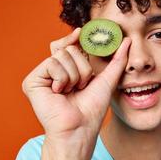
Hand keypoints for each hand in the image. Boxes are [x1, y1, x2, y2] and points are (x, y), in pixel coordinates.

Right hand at [22, 28, 130, 159]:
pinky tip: (59, 93)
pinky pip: (51, 63)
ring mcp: (42, 75)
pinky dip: (62, 79)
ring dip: (74, 76)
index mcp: (68, 69)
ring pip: (61, 55)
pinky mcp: (32, 81)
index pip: (69, 45)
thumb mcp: (107, 79)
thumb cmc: (92, 108)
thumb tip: (128, 40)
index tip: (82, 32)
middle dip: (82, 68)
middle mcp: (54, 71)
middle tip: (81, 86)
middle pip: (68, 49)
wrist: (80, 127)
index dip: (74, 38)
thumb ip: (117, 59)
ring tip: (70, 92)